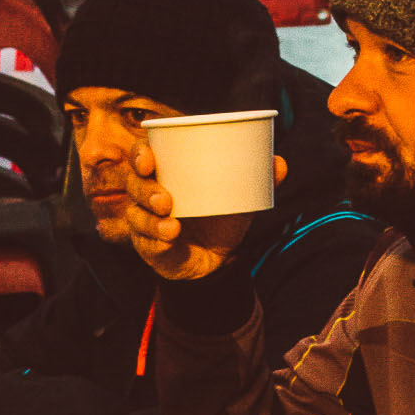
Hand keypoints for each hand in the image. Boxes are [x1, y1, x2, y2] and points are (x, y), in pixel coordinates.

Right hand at [119, 147, 288, 281]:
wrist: (220, 259)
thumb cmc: (221, 217)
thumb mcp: (240, 197)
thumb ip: (259, 179)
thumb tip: (279, 162)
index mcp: (167, 173)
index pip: (142, 156)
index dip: (139, 154)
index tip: (149, 159)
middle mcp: (150, 195)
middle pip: (134, 185)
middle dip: (145, 190)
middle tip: (166, 199)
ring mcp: (146, 222)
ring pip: (136, 215)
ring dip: (150, 219)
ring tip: (170, 223)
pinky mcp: (149, 247)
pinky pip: (144, 243)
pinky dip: (156, 240)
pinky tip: (169, 239)